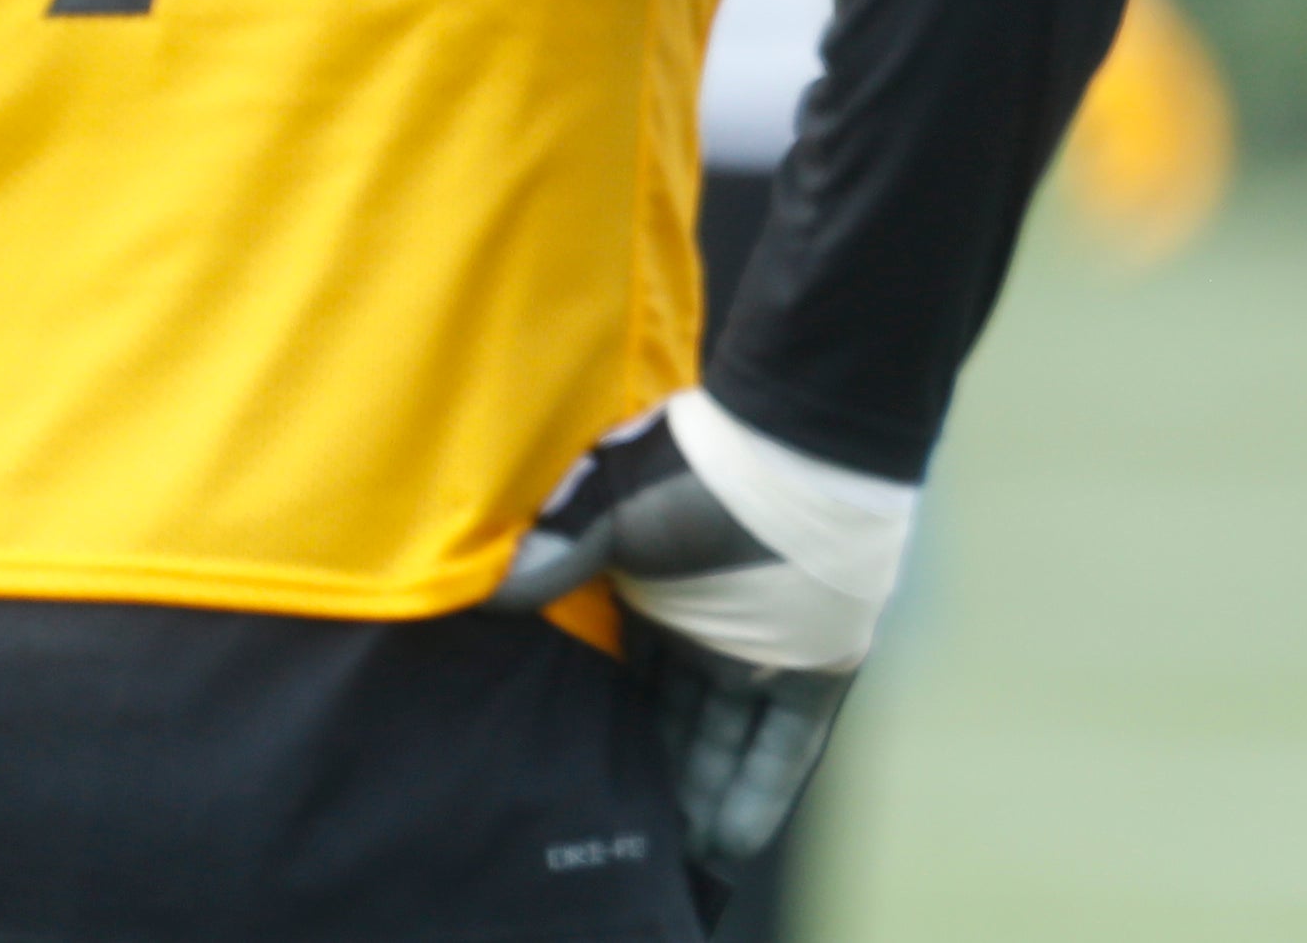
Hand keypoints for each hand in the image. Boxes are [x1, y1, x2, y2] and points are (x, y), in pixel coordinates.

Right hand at [486, 391, 915, 864]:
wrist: (798, 455)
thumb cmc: (696, 476)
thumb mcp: (611, 504)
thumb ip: (558, 551)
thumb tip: (488, 593)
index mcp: (663, 595)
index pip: (634, 677)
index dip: (613, 724)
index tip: (584, 771)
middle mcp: (713, 630)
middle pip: (681, 718)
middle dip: (659, 770)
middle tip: (632, 828)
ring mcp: (767, 652)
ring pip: (730, 742)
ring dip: (705, 793)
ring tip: (678, 852)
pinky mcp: (818, 669)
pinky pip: (786, 744)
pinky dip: (762, 791)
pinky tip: (735, 841)